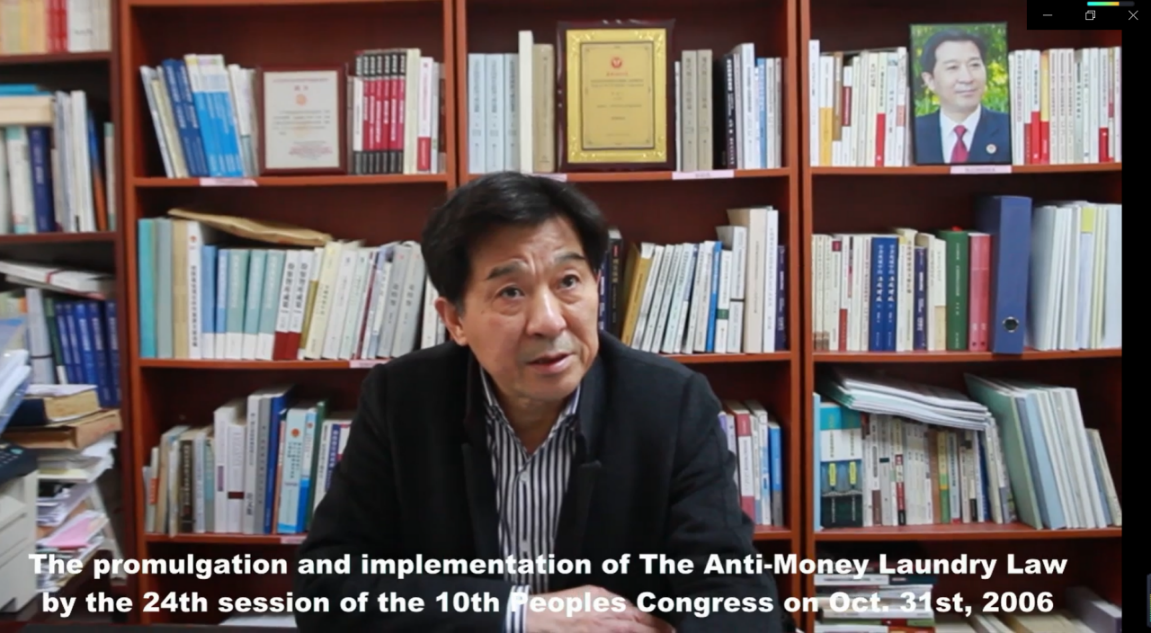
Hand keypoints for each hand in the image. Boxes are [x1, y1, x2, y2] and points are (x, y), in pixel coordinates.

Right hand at [522, 585, 673, 632]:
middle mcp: (606, 622)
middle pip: (637, 629)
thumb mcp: (592, 592)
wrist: (544, 617)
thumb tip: (630, 606)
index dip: (656, 623)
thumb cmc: (567, 602)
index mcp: (607, 605)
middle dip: (656, 632)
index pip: (639, 615)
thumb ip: (613, 599)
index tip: (670, 628)